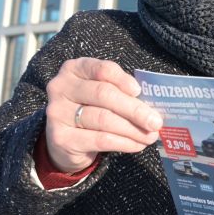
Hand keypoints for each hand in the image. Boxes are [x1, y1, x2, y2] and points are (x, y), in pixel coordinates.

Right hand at [44, 58, 162, 172]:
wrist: (65, 141)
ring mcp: (57, 112)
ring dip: (132, 129)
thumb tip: (152, 107)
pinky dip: (123, 143)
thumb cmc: (91, 110)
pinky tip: (137, 145)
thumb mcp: (101, 95)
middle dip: (134, 109)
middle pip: (103, 94)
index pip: (102, 69)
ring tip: (150, 136)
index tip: (139, 91)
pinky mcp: (61, 137)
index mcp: (74, 69)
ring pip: (103, 119)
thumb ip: (120, 92)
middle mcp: (61, 87)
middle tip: (156, 122)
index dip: (122, 80)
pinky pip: (100, 139)